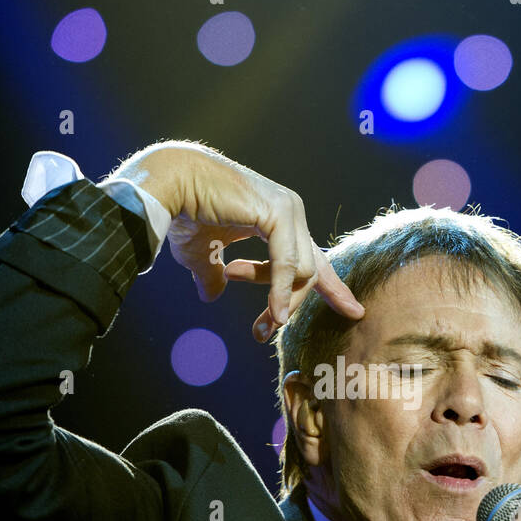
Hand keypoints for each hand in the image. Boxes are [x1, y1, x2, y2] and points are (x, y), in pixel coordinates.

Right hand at [103, 142, 363, 340]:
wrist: (168, 186)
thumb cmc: (184, 214)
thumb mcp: (204, 255)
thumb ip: (215, 274)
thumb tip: (211, 296)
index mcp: (279, 219)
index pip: (312, 258)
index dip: (331, 288)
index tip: (352, 312)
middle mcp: (290, 212)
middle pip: (310, 269)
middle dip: (292, 306)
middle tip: (265, 334)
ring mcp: (287, 210)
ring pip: (303, 271)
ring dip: (282, 305)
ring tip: (261, 329)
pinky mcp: (277, 213)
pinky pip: (288, 264)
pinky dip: (281, 292)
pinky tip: (276, 317)